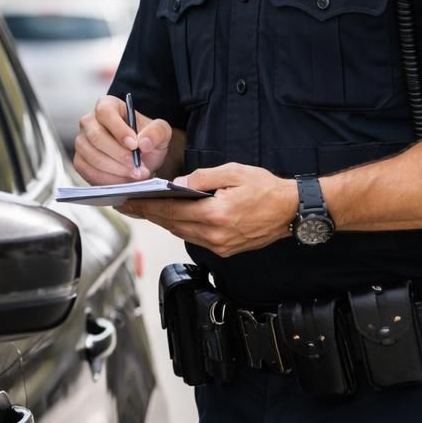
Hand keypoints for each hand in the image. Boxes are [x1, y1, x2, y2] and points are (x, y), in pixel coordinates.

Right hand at [74, 95, 172, 183]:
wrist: (141, 158)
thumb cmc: (146, 140)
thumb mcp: (161, 132)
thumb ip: (156, 132)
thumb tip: (143, 142)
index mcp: (107, 106)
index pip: (105, 112)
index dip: (118, 129)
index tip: (134, 145)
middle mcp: (89, 122)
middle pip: (96, 136)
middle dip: (118, 154)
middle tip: (137, 166)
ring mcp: (82, 142)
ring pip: (92, 156)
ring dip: (115, 169)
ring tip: (134, 175)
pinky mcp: (80, 161)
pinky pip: (88, 172)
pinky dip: (107, 179)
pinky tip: (123, 180)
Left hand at [116, 163, 298, 257]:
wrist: (293, 210)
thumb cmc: (267, 189)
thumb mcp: (234, 172)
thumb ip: (203, 177)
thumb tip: (177, 183)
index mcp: (216, 214)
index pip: (171, 211)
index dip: (147, 206)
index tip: (128, 202)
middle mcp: (216, 235)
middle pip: (172, 225)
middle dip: (148, 215)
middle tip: (128, 206)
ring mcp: (221, 246)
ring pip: (182, 233)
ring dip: (163, 222)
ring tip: (145, 211)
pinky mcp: (225, 249)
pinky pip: (195, 238)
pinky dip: (181, 228)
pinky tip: (172, 218)